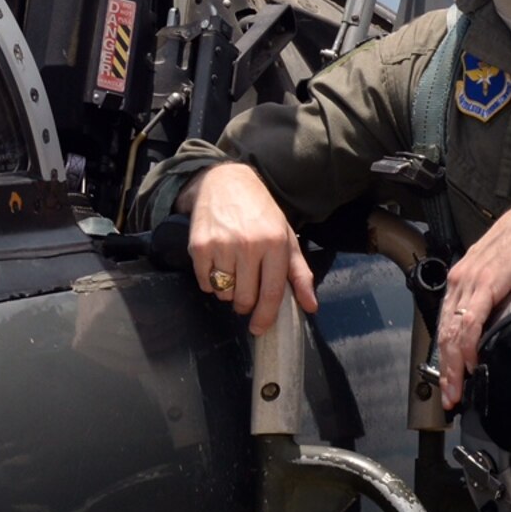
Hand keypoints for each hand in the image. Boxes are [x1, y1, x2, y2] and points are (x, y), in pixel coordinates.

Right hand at [182, 161, 318, 334]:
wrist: (226, 183)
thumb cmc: (261, 214)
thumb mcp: (286, 239)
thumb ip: (300, 274)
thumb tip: (311, 306)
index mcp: (275, 244)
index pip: (271, 292)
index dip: (266, 316)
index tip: (260, 328)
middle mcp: (249, 245)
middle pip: (245, 298)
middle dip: (246, 304)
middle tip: (247, 293)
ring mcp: (222, 245)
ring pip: (224, 293)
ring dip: (228, 291)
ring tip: (233, 272)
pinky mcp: (199, 245)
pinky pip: (204, 283)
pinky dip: (210, 282)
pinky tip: (217, 266)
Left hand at [437, 187, 510, 408]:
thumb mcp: (506, 271)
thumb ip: (497, 293)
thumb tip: (501, 320)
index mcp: (464, 277)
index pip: (447, 323)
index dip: (445, 355)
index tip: (450, 380)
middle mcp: (461, 279)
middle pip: (445, 333)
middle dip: (445, 370)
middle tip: (450, 396)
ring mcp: (471, 281)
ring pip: (453, 332)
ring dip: (453, 366)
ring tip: (457, 390)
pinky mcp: (487, 282)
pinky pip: (471, 321)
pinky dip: (467, 346)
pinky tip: (470, 363)